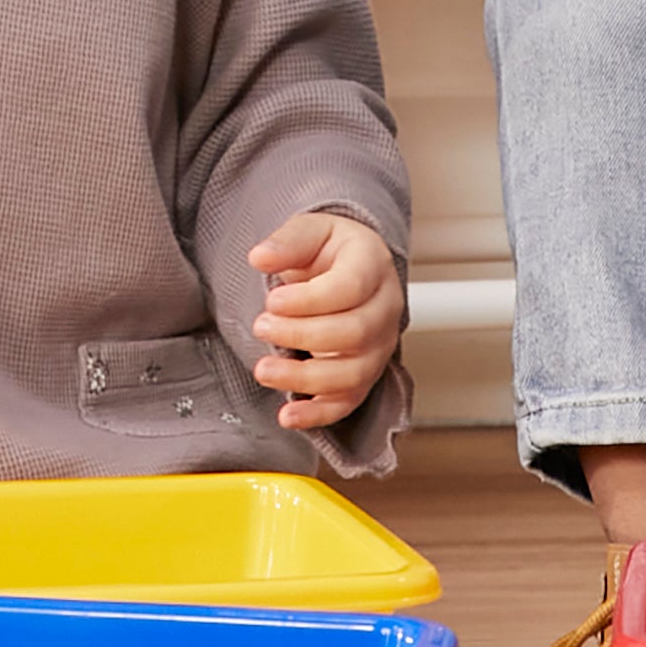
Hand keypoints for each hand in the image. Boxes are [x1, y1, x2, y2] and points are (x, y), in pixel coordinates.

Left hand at [247, 211, 404, 434]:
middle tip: (262, 326)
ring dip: (304, 378)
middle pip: (354, 333)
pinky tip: (287, 415)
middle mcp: (385, 309)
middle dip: (301, 335)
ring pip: (351, 374)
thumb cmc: (330, 251)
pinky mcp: (366, 375)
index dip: (308, 300)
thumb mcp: (310, 231)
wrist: (348, 269)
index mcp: (374, 265)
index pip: (350, 288)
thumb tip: (260, 256)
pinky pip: (348, 402)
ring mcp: (379, 346)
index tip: (271, 300)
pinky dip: (318, 415)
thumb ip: (287, 242)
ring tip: (263, 370)